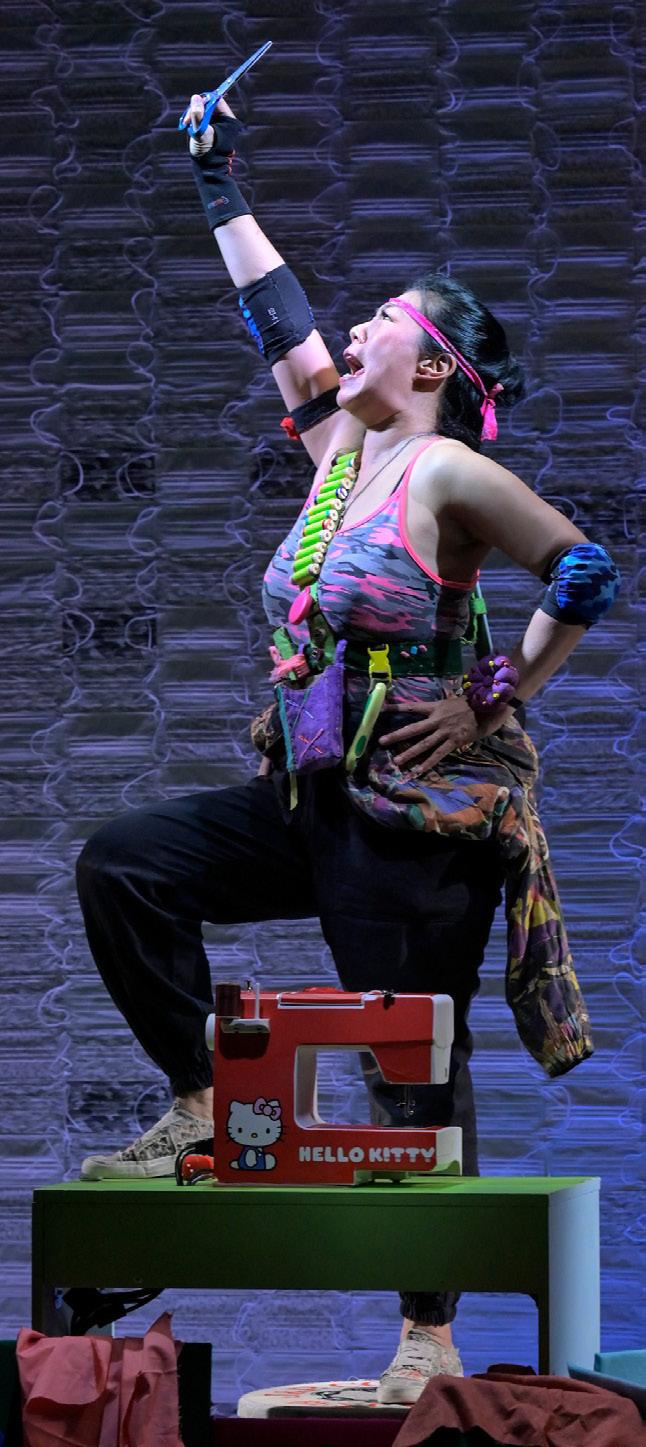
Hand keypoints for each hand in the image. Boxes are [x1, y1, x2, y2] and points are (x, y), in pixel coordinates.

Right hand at [188, 94, 238, 157]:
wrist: (205, 166)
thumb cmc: (205, 152)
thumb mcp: (200, 132)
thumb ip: (197, 115)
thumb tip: (196, 97)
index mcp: (229, 120)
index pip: (216, 101)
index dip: (204, 101)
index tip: (194, 108)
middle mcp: (225, 121)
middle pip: (209, 104)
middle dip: (197, 109)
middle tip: (187, 119)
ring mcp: (217, 123)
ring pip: (203, 110)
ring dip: (193, 115)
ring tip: (187, 124)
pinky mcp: (210, 127)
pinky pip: (201, 116)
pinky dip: (193, 119)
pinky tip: (188, 125)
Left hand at [378, 694, 505, 775]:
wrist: (491, 706)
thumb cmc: (474, 703)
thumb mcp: (454, 700)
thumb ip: (443, 705)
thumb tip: (437, 705)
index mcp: (436, 707)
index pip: (412, 706)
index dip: (396, 707)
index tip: (381, 709)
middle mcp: (437, 719)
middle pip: (413, 728)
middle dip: (396, 735)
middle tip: (381, 742)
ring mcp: (446, 731)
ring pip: (424, 744)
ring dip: (409, 753)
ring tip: (397, 761)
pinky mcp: (455, 741)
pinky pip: (439, 754)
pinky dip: (428, 763)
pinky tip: (418, 771)